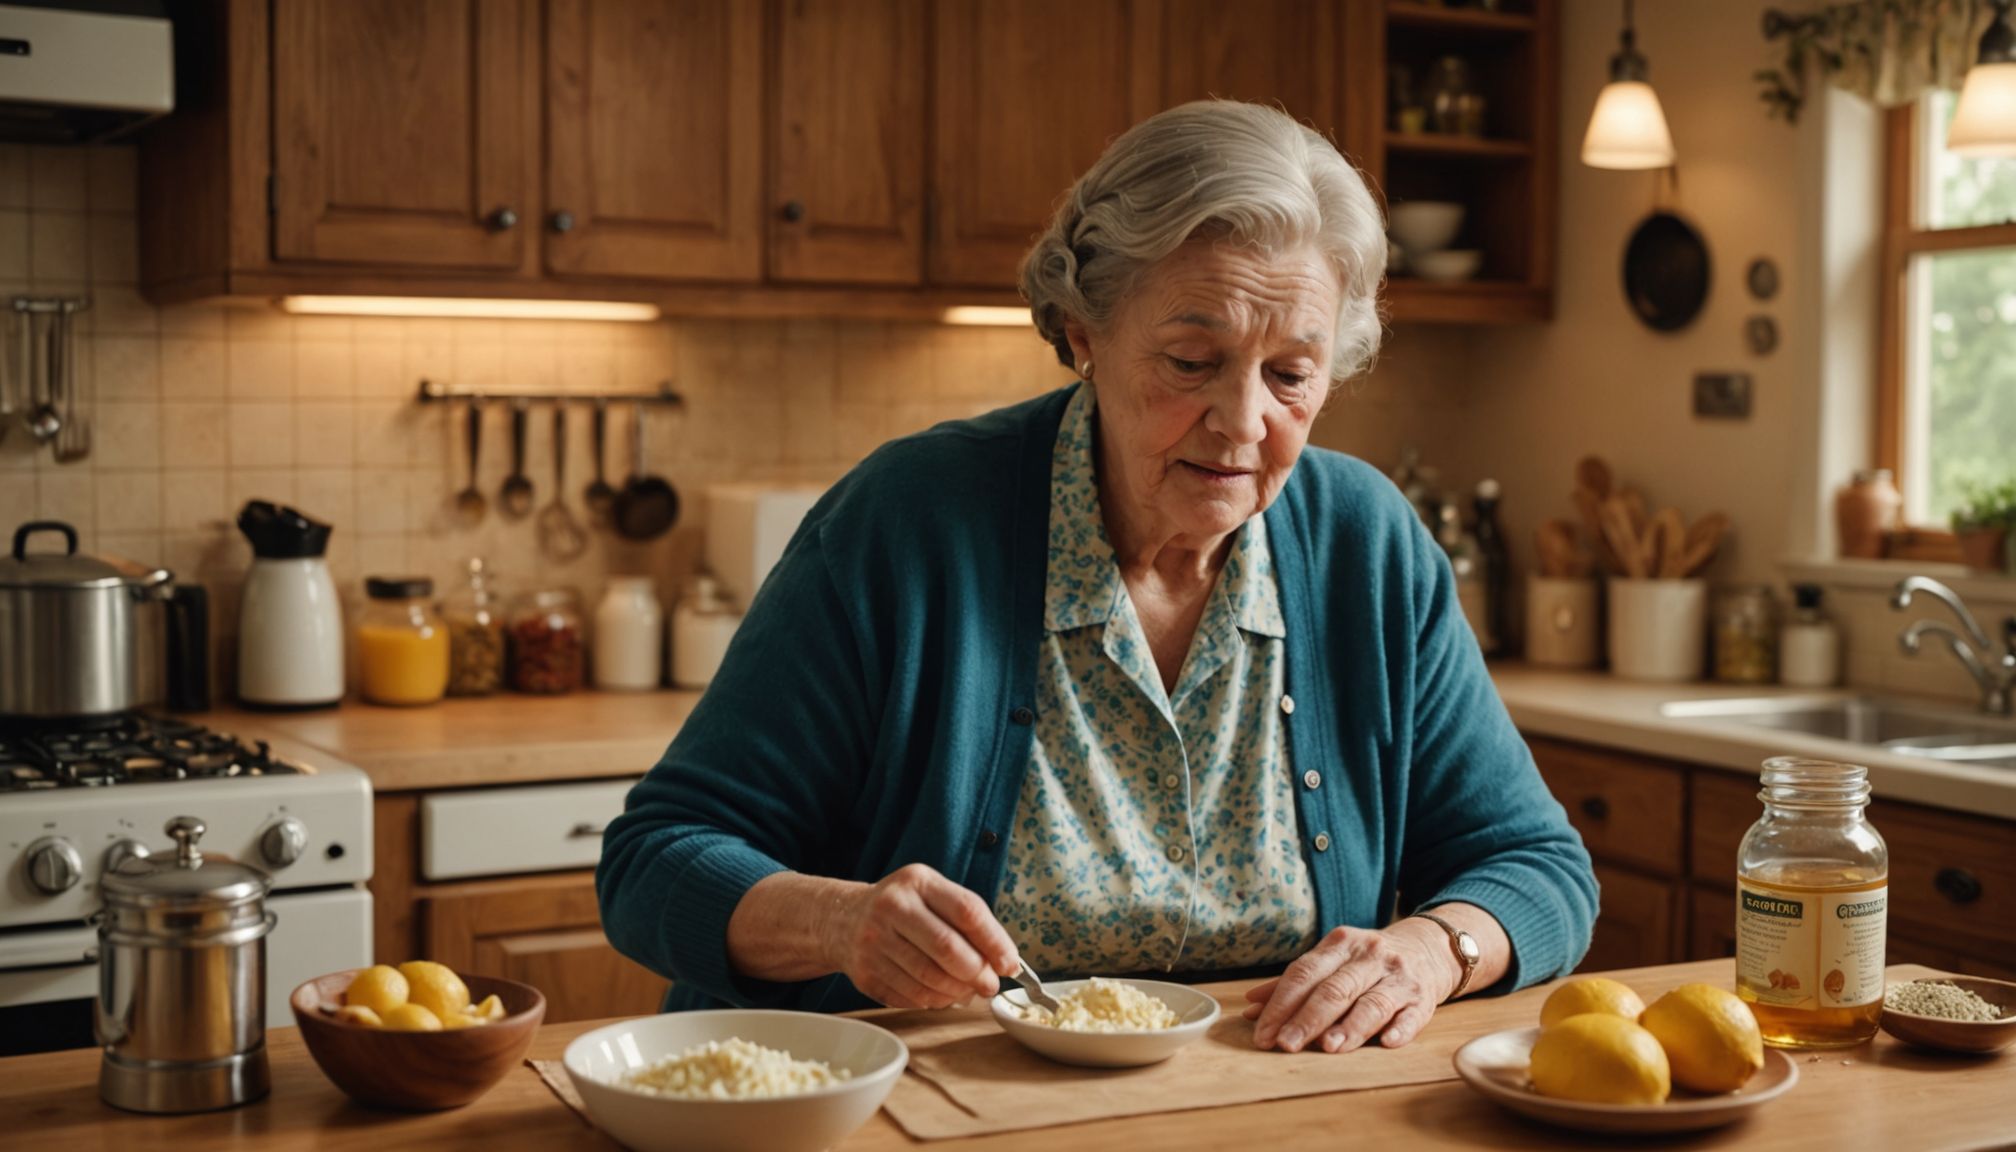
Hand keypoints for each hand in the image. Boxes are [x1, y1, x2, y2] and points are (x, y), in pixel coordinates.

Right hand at [826, 863, 1019, 1009]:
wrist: (842, 920)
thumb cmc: (903, 909)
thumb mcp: (931, 895)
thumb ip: (967, 921)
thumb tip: (1003, 962)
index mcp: (917, 882)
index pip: (966, 910)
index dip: (994, 941)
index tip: (1010, 963)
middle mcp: (891, 907)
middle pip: (948, 948)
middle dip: (977, 973)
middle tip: (990, 984)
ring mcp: (873, 941)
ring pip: (930, 979)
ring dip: (957, 992)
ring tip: (967, 991)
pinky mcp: (864, 974)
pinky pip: (911, 997)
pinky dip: (934, 1001)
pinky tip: (940, 995)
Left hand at [1241, 921, 1459, 1053]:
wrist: (1428, 947)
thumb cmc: (1367, 960)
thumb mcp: (1331, 960)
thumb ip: (1293, 983)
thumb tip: (1250, 1007)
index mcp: (1340, 945)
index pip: (1304, 974)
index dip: (1281, 1004)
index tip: (1263, 1033)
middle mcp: (1368, 957)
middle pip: (1333, 990)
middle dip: (1307, 1019)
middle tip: (1286, 1045)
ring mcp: (1397, 977)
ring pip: (1371, 1003)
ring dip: (1350, 1027)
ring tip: (1329, 1047)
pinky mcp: (1423, 998)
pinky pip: (1411, 1015)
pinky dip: (1399, 1030)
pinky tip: (1386, 1043)